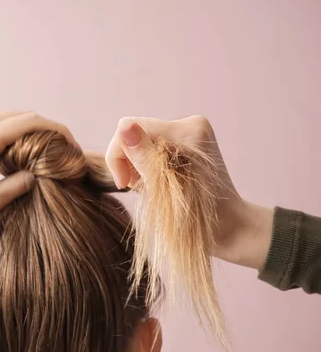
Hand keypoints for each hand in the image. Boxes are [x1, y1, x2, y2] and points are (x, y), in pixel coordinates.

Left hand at [0, 111, 76, 244]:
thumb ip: (17, 185)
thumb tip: (39, 173)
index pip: (29, 122)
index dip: (56, 130)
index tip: (72, 144)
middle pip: (21, 115)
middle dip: (46, 129)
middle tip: (63, 151)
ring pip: (9, 119)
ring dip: (29, 132)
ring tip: (44, 156)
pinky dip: (13, 136)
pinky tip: (17, 159)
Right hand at [105, 115, 272, 269]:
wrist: (233, 227)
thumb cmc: (201, 219)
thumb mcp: (163, 190)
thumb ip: (142, 156)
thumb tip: (124, 128)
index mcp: (188, 131)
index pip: (131, 127)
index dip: (119, 156)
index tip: (125, 185)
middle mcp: (191, 124)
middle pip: (136, 131)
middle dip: (128, 160)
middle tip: (136, 187)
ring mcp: (192, 131)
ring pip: (143, 139)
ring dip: (137, 164)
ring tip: (148, 187)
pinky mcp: (190, 140)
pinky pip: (153, 145)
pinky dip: (147, 164)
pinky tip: (156, 182)